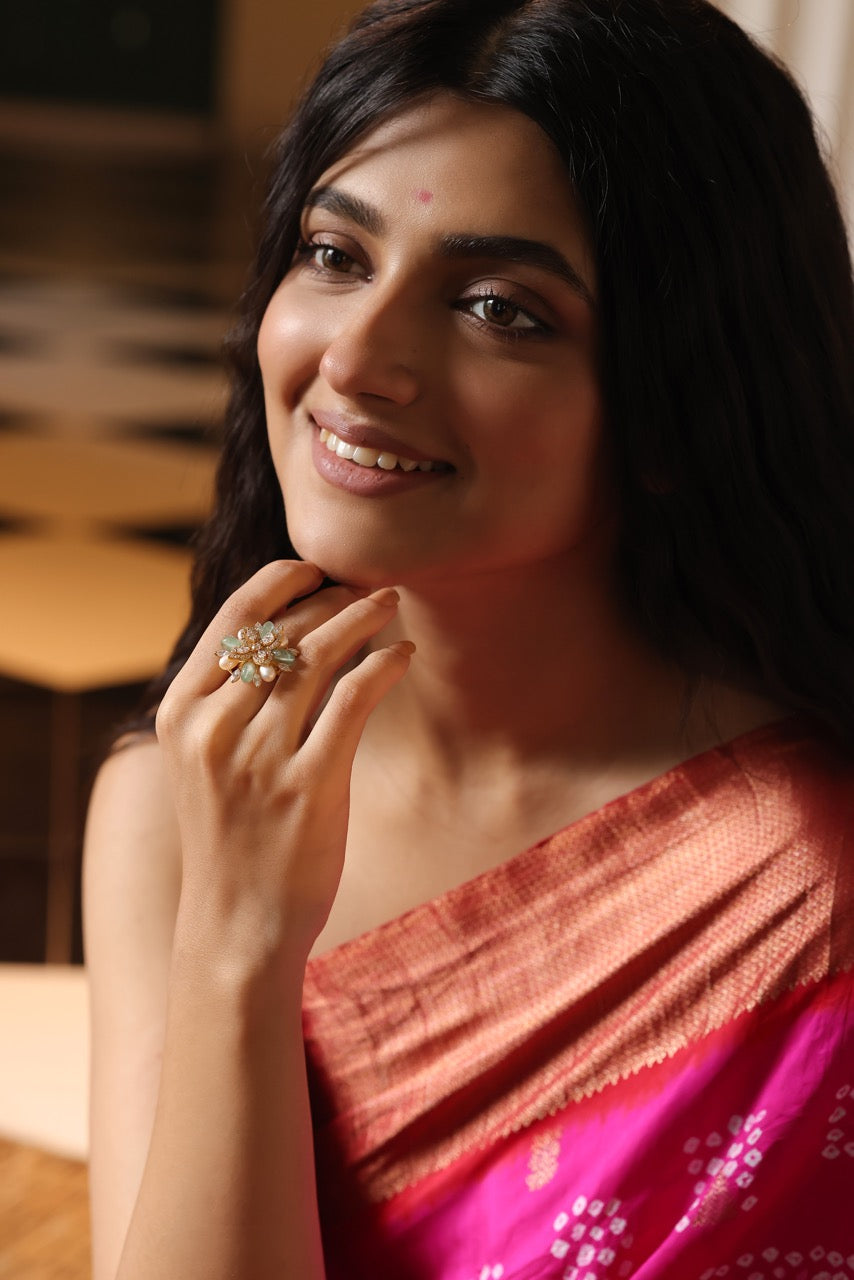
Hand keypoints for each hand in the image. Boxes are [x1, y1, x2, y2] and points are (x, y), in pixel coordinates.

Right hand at [155, 560, 412, 964]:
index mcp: (181, 714)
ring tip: (389, 604)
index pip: (232, 617)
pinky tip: (401, 656)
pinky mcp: (308, 786)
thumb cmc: (230, 838)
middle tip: (366, 591)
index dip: (280, 582)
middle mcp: (214, 728)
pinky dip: (382, 666)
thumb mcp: (204, 763)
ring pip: (318, 657)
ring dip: (362, 619)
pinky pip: (353, 701)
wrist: (235, 927)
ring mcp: (260, 758)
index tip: (316, 571)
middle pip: (282, 631)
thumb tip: (280, 632)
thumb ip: (228, 701)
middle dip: (330, 598)